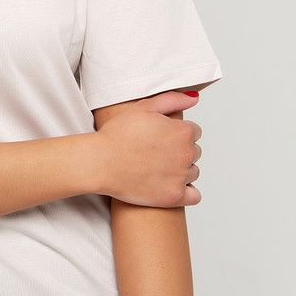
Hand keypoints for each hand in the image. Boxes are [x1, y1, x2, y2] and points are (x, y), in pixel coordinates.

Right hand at [94, 90, 203, 206]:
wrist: (99, 162)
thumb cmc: (117, 135)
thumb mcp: (143, 107)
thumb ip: (173, 99)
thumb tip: (195, 98)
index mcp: (182, 131)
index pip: (194, 132)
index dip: (177, 134)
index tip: (161, 139)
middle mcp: (186, 153)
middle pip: (195, 152)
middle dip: (180, 152)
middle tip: (156, 154)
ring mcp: (181, 177)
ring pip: (193, 173)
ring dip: (181, 171)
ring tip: (157, 170)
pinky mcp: (174, 196)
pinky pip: (194, 196)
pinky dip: (186, 193)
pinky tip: (169, 187)